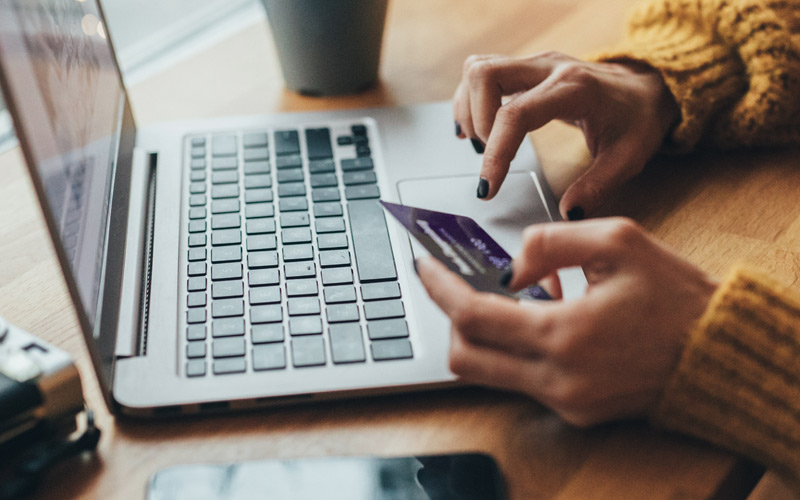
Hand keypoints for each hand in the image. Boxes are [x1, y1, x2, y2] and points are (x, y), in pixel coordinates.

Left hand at [415, 218, 717, 425]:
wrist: (718, 353)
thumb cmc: (677, 297)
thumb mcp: (619, 241)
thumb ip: (551, 241)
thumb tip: (511, 265)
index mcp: (564, 334)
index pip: (473, 316)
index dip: (440, 288)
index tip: (424, 267)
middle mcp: (557, 378)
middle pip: (465, 357)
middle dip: (452, 317)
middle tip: (460, 284)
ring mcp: (564, 401)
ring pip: (488, 373)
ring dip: (487, 333)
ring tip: (522, 294)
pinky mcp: (575, 412)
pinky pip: (522, 380)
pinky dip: (517, 348)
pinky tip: (545, 317)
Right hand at [453, 52, 679, 217]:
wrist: (647, 88)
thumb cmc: (637, 119)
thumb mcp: (628, 158)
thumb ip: (597, 187)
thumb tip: (567, 213)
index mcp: (574, 89)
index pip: (516, 114)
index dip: (496, 152)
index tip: (488, 187)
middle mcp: (549, 68)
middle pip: (485, 75)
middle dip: (476, 121)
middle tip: (489, 155)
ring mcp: (535, 64)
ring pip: (478, 69)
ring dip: (469, 108)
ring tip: (483, 143)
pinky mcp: (525, 68)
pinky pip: (482, 72)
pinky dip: (470, 100)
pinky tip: (478, 128)